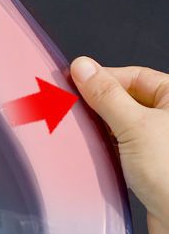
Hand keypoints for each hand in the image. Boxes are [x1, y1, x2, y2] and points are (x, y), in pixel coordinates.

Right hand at [71, 57, 168, 233]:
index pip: (134, 75)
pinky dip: (109, 150)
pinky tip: (97, 155)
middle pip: (127, 99)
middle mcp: (168, 119)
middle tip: (74, 107)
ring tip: (85, 133)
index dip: (103, 77)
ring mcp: (160, 142)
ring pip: (124, 125)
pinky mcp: (151, 166)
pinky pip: (124, 149)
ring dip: (104, 130)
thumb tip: (84, 67)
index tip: (74, 81)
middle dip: (100, 104)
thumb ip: (106, 95)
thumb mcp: (134, 125)